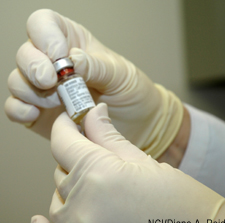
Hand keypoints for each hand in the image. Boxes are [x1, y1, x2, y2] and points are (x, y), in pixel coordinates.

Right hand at [5, 9, 182, 157]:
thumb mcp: (119, 73)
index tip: (61, 56)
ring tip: (58, 102)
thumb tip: (71, 60)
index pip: (43, 24)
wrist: (136, 123)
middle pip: (25, 54)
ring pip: (18, 81)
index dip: (45, 36)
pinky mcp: (41, 114)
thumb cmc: (130, 92)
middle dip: (34, 67)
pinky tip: (34, 114)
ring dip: (31, 91)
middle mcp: (54, 65)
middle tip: (51, 81)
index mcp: (73, 44)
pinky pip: (16, 108)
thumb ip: (95, 65)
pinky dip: (20, 110)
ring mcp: (46, 90)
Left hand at [33, 103, 224, 222]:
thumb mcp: (141, 160)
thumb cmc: (178, 200)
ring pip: (59, 195)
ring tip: (93, 177)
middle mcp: (83, 205)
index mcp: (99, 175)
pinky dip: (48, 220)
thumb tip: (93, 113)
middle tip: (88, 144)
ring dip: (70, 182)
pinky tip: (41, 217)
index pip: (63, 141)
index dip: (63, 125)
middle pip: (61, 167)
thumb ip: (108, 136)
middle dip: (73, 152)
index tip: (67, 119)